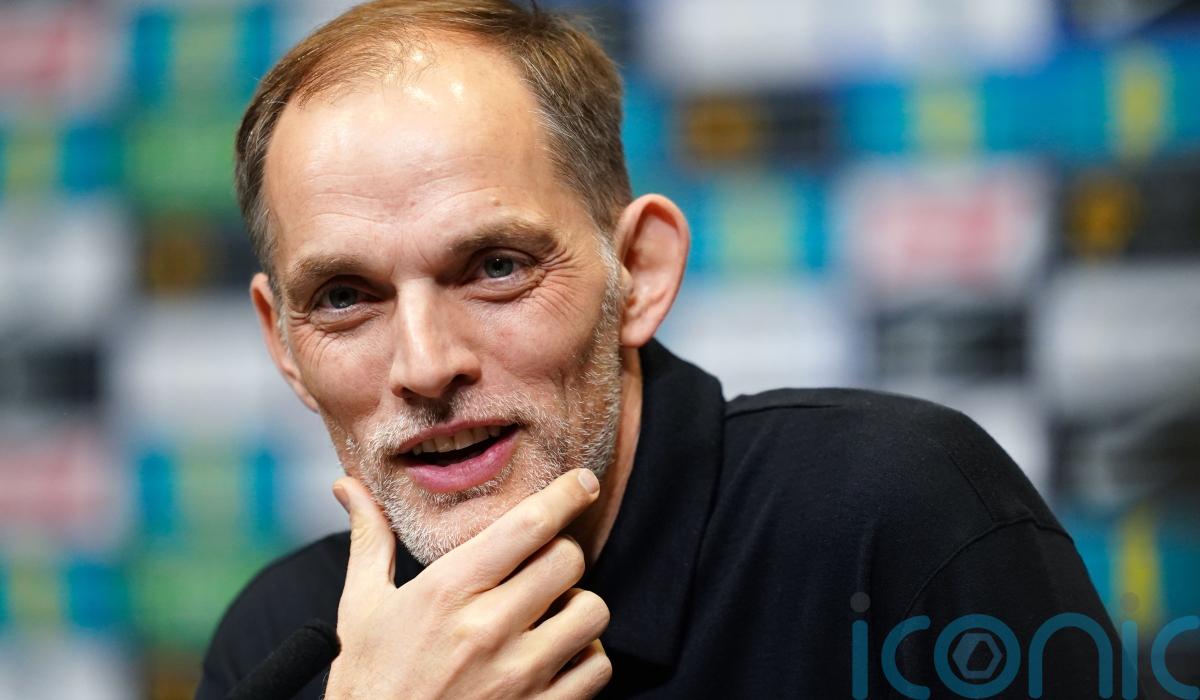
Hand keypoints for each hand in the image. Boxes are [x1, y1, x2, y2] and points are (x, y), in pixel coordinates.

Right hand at [324, 469, 611, 698]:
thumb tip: (347, 485)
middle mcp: (488, 629)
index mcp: (447, 592)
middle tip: (542, 566)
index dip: (566, 495)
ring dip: (578, 607)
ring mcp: (518, 676)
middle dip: (562, 555)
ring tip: (550, 614)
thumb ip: (368, 540)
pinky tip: (558, 657)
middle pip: (569, 561)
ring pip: (592, 612)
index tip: (583, 483)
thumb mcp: (361, 609)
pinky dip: (586, 657)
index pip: (528, 526)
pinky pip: (597, 668)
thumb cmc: (368, 683)